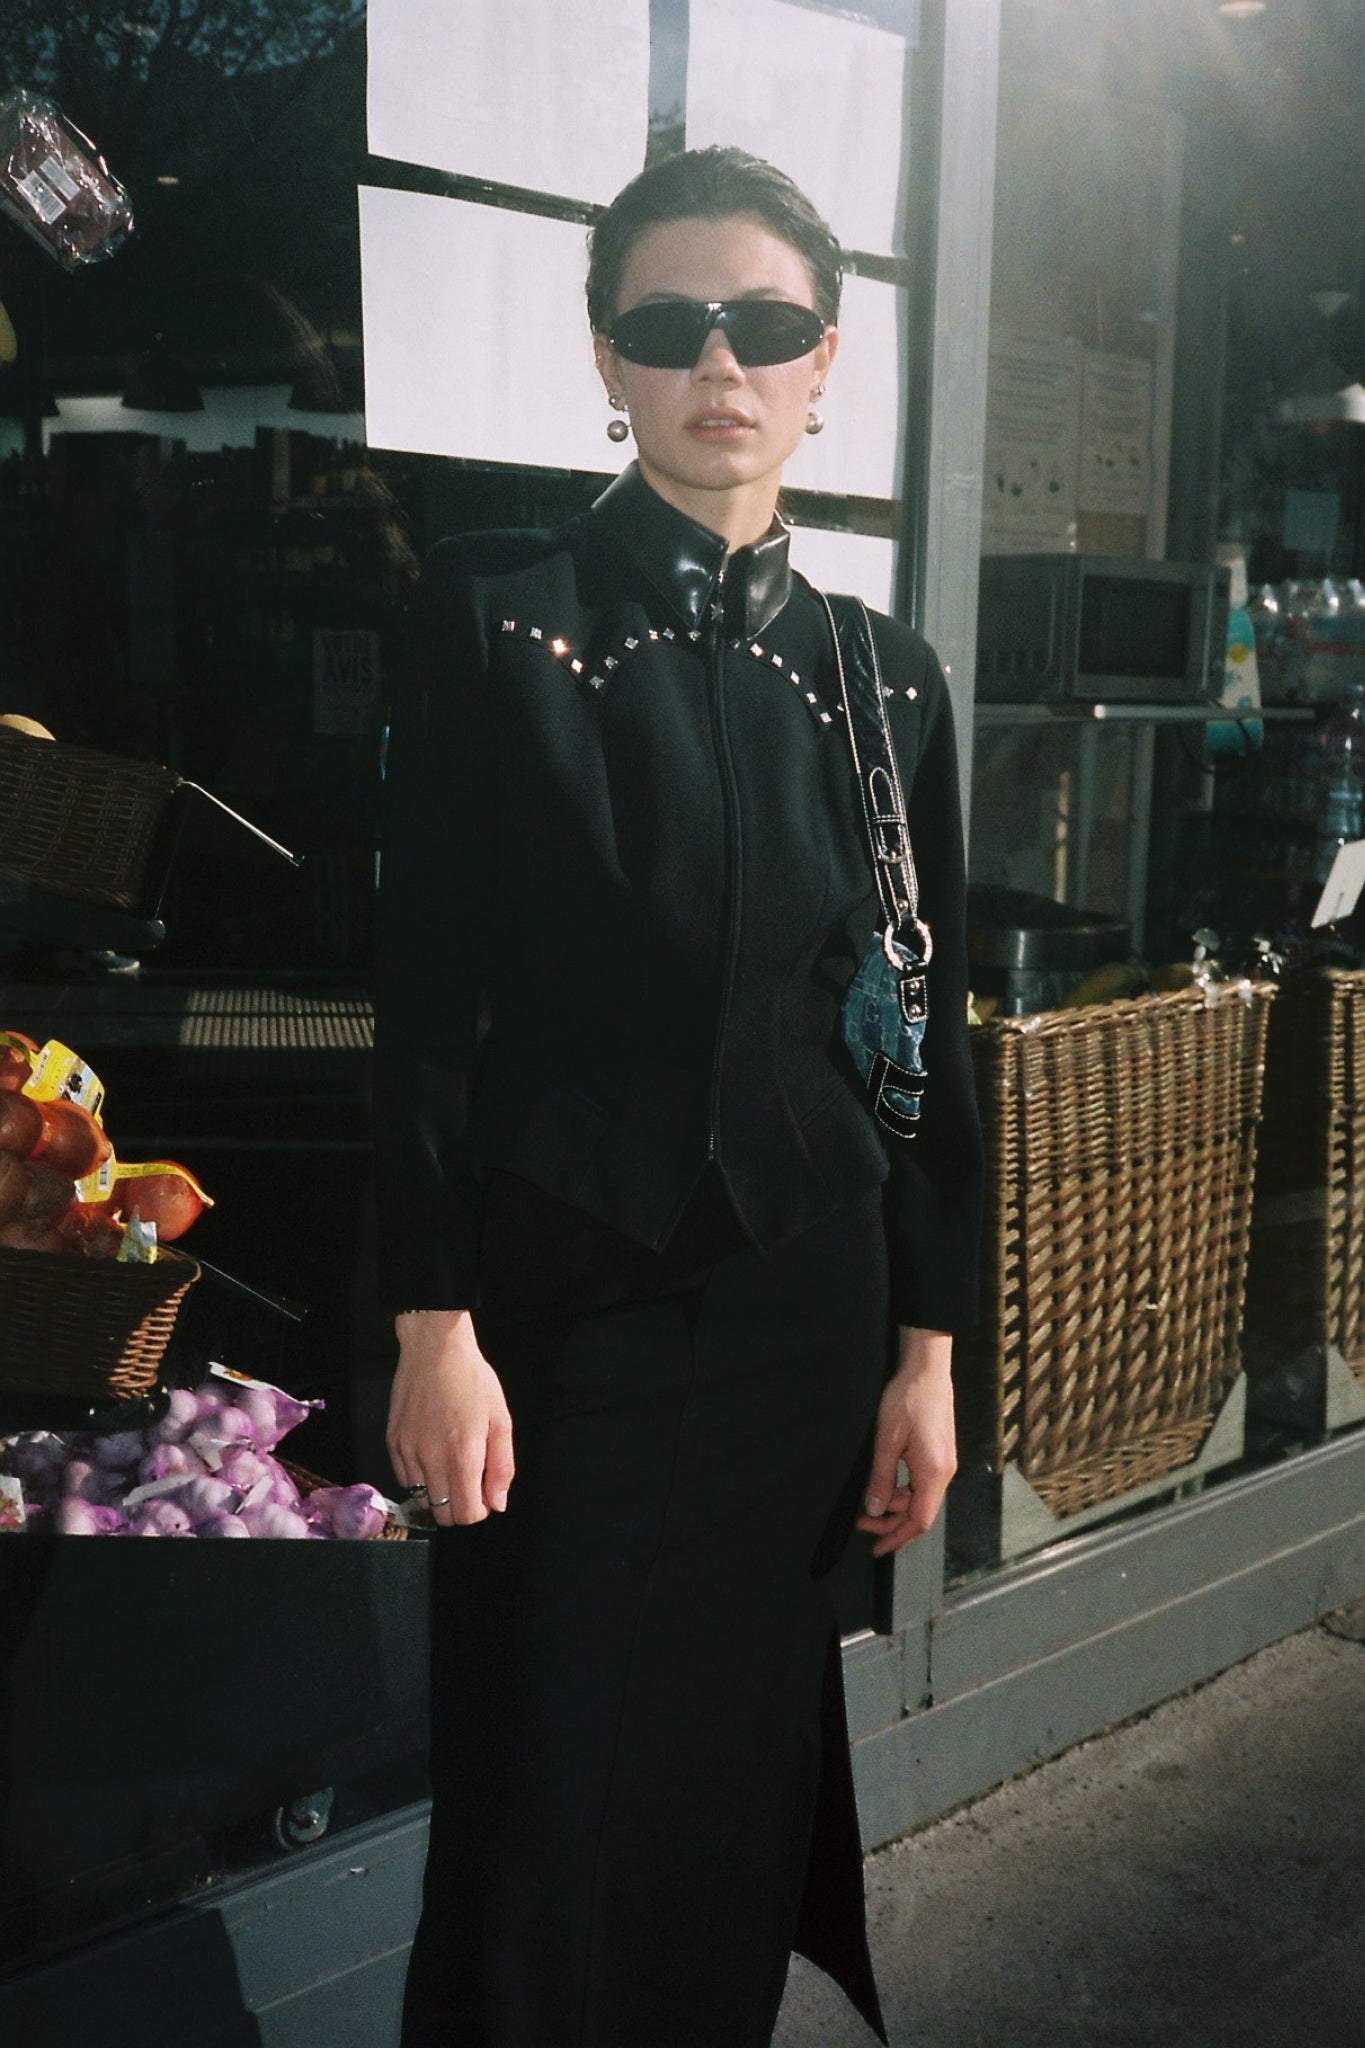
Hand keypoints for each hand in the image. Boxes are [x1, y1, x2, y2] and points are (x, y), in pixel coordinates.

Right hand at [385, 1309, 514, 1527]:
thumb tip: (497, 1504)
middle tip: (468, 1481)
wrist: (434, 1349)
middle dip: (459, 1506)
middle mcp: (431, 1459)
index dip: (479, 1511)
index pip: (466, 1515)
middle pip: (442, 1514)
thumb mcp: (500, 1420)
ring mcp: (408, 1452)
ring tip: (449, 1465)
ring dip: (438, 1493)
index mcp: (462, 1456)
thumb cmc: (471, 1380)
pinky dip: (420, 1477)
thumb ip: (501, 1467)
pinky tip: (432, 1455)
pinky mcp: (393, 1442)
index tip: (483, 1495)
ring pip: (422, 1499)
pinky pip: (405, 1479)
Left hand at [855, 1326, 955, 1556]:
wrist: (926, 1368)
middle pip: (921, 1512)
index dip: (896, 1537)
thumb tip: (874, 1511)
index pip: (919, 1520)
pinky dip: (904, 1489)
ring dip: (895, 1504)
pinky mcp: (940, 1453)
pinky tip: (885, 1483)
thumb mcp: (886, 1440)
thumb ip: (881, 1478)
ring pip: (921, 1497)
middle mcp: (944, 1472)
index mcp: (933, 1473)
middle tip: (862, 1525)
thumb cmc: (906, 1400)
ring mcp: (944, 1462)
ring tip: (868, 1502)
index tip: (876, 1549)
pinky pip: (922, 1483)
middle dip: (892, 1523)